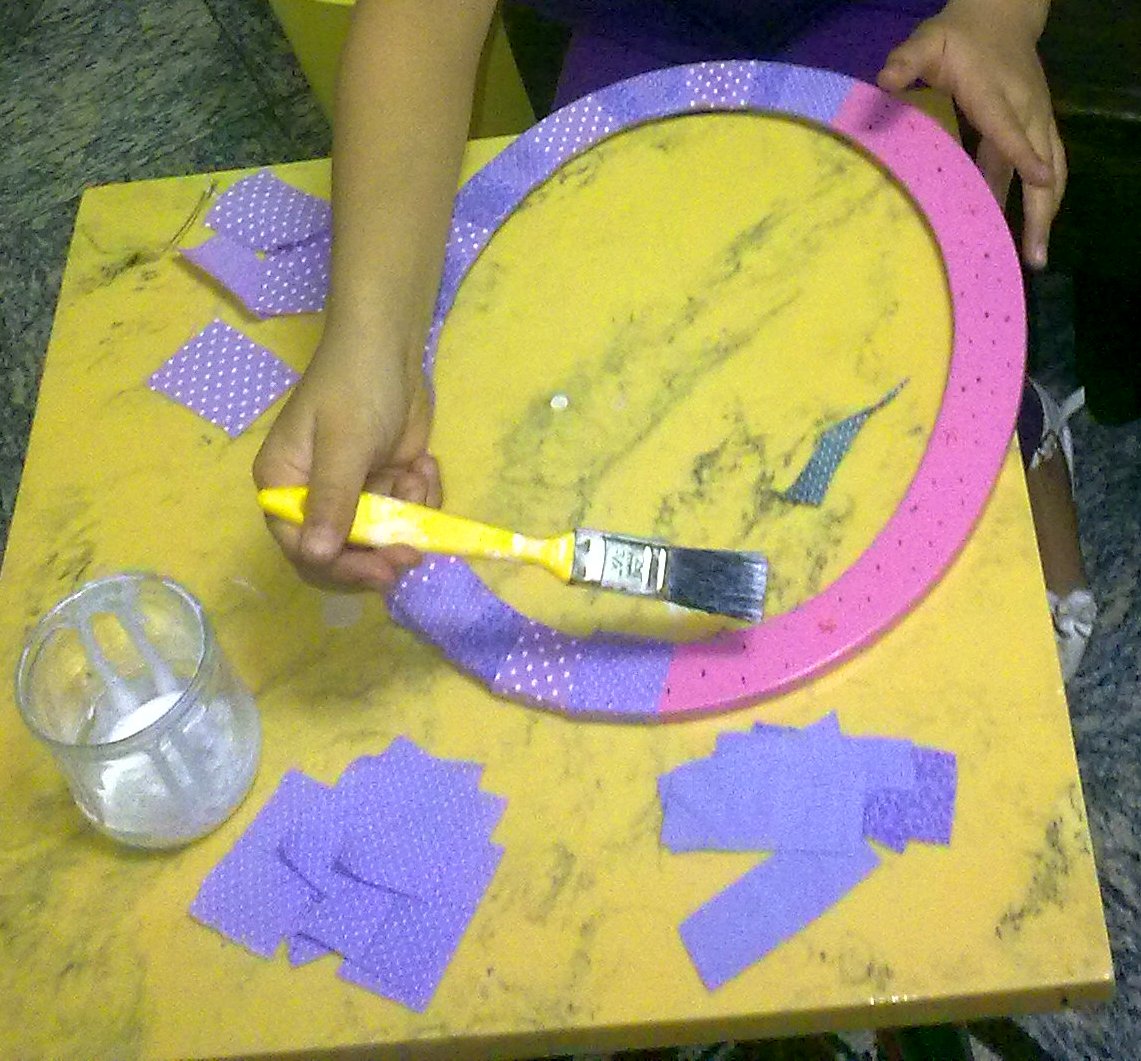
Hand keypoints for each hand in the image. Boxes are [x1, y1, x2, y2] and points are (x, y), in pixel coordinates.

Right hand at [252, 334, 440, 592]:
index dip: (341, 567)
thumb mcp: (343, 445)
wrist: (390, 347)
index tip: (381, 571)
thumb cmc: (354, 388)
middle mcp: (313, 495)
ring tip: (417, 475)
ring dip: (408, 515)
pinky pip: (406, 512)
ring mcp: (353, 490)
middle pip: (343, 551)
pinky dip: (422, 496)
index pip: (303, 547)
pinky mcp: (386, 482)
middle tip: (414, 552)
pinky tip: (424, 464)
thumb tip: (315, 557)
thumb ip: (332, 501)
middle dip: (382, 551)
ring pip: (382, 534)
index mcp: (284, 485)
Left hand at [876, 0, 1065, 267]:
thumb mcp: (926, 40)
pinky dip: (1040, 200)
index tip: (1038, 180)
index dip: (1023, 154)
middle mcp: (1025, 111)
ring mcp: (1035, 121)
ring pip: (1051, 171)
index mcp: (994, 94)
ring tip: (1035, 257)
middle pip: (1043, 163)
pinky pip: (1045, 168)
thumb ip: (906, 60)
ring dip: (1044, 213)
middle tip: (1034, 255)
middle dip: (1040, 210)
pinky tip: (1028, 233)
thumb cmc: (956, 36)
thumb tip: (886, 80)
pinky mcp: (1037, 129)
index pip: (1008, 129)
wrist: (1000, 17)